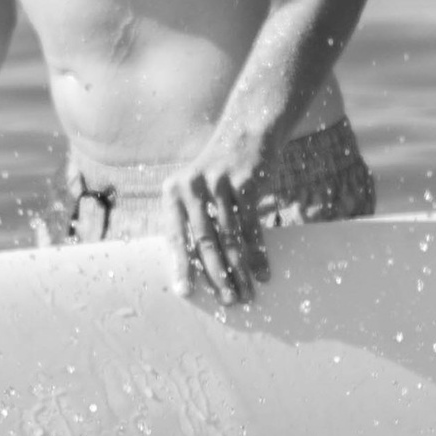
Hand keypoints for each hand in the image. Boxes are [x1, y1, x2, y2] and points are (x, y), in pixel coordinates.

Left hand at [163, 160, 270, 308]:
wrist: (246, 134)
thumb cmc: (217, 173)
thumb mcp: (194, 189)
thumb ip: (189, 221)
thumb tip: (193, 271)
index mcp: (173, 192)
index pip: (174, 236)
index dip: (180, 266)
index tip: (185, 292)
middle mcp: (192, 188)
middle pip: (204, 242)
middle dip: (217, 276)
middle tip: (227, 301)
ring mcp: (219, 185)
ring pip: (230, 239)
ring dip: (239, 271)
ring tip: (246, 294)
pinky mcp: (245, 184)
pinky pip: (252, 228)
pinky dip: (259, 254)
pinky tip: (263, 273)